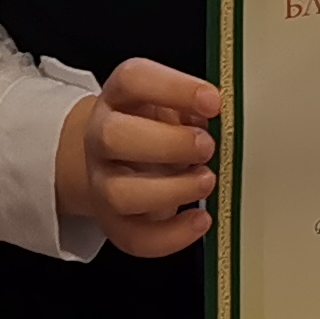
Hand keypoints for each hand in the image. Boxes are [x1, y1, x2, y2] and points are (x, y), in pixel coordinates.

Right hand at [54, 57, 221, 259]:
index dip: (173, 88)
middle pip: (113, 137)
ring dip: (172, 190)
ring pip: (120, 194)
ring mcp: (102, 182)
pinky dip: (172, 235)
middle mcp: (101, 137)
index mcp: (118, 97)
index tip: (213, 101)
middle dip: (168, 144)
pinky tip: (201, 219)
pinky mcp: (112, 222)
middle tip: (207, 146)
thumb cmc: (153, 126)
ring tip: (207, 180)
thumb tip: (219, 116)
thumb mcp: (170, 103)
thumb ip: (192, 106)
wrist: (117, 159)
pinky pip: (134, 238)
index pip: (133, 80)